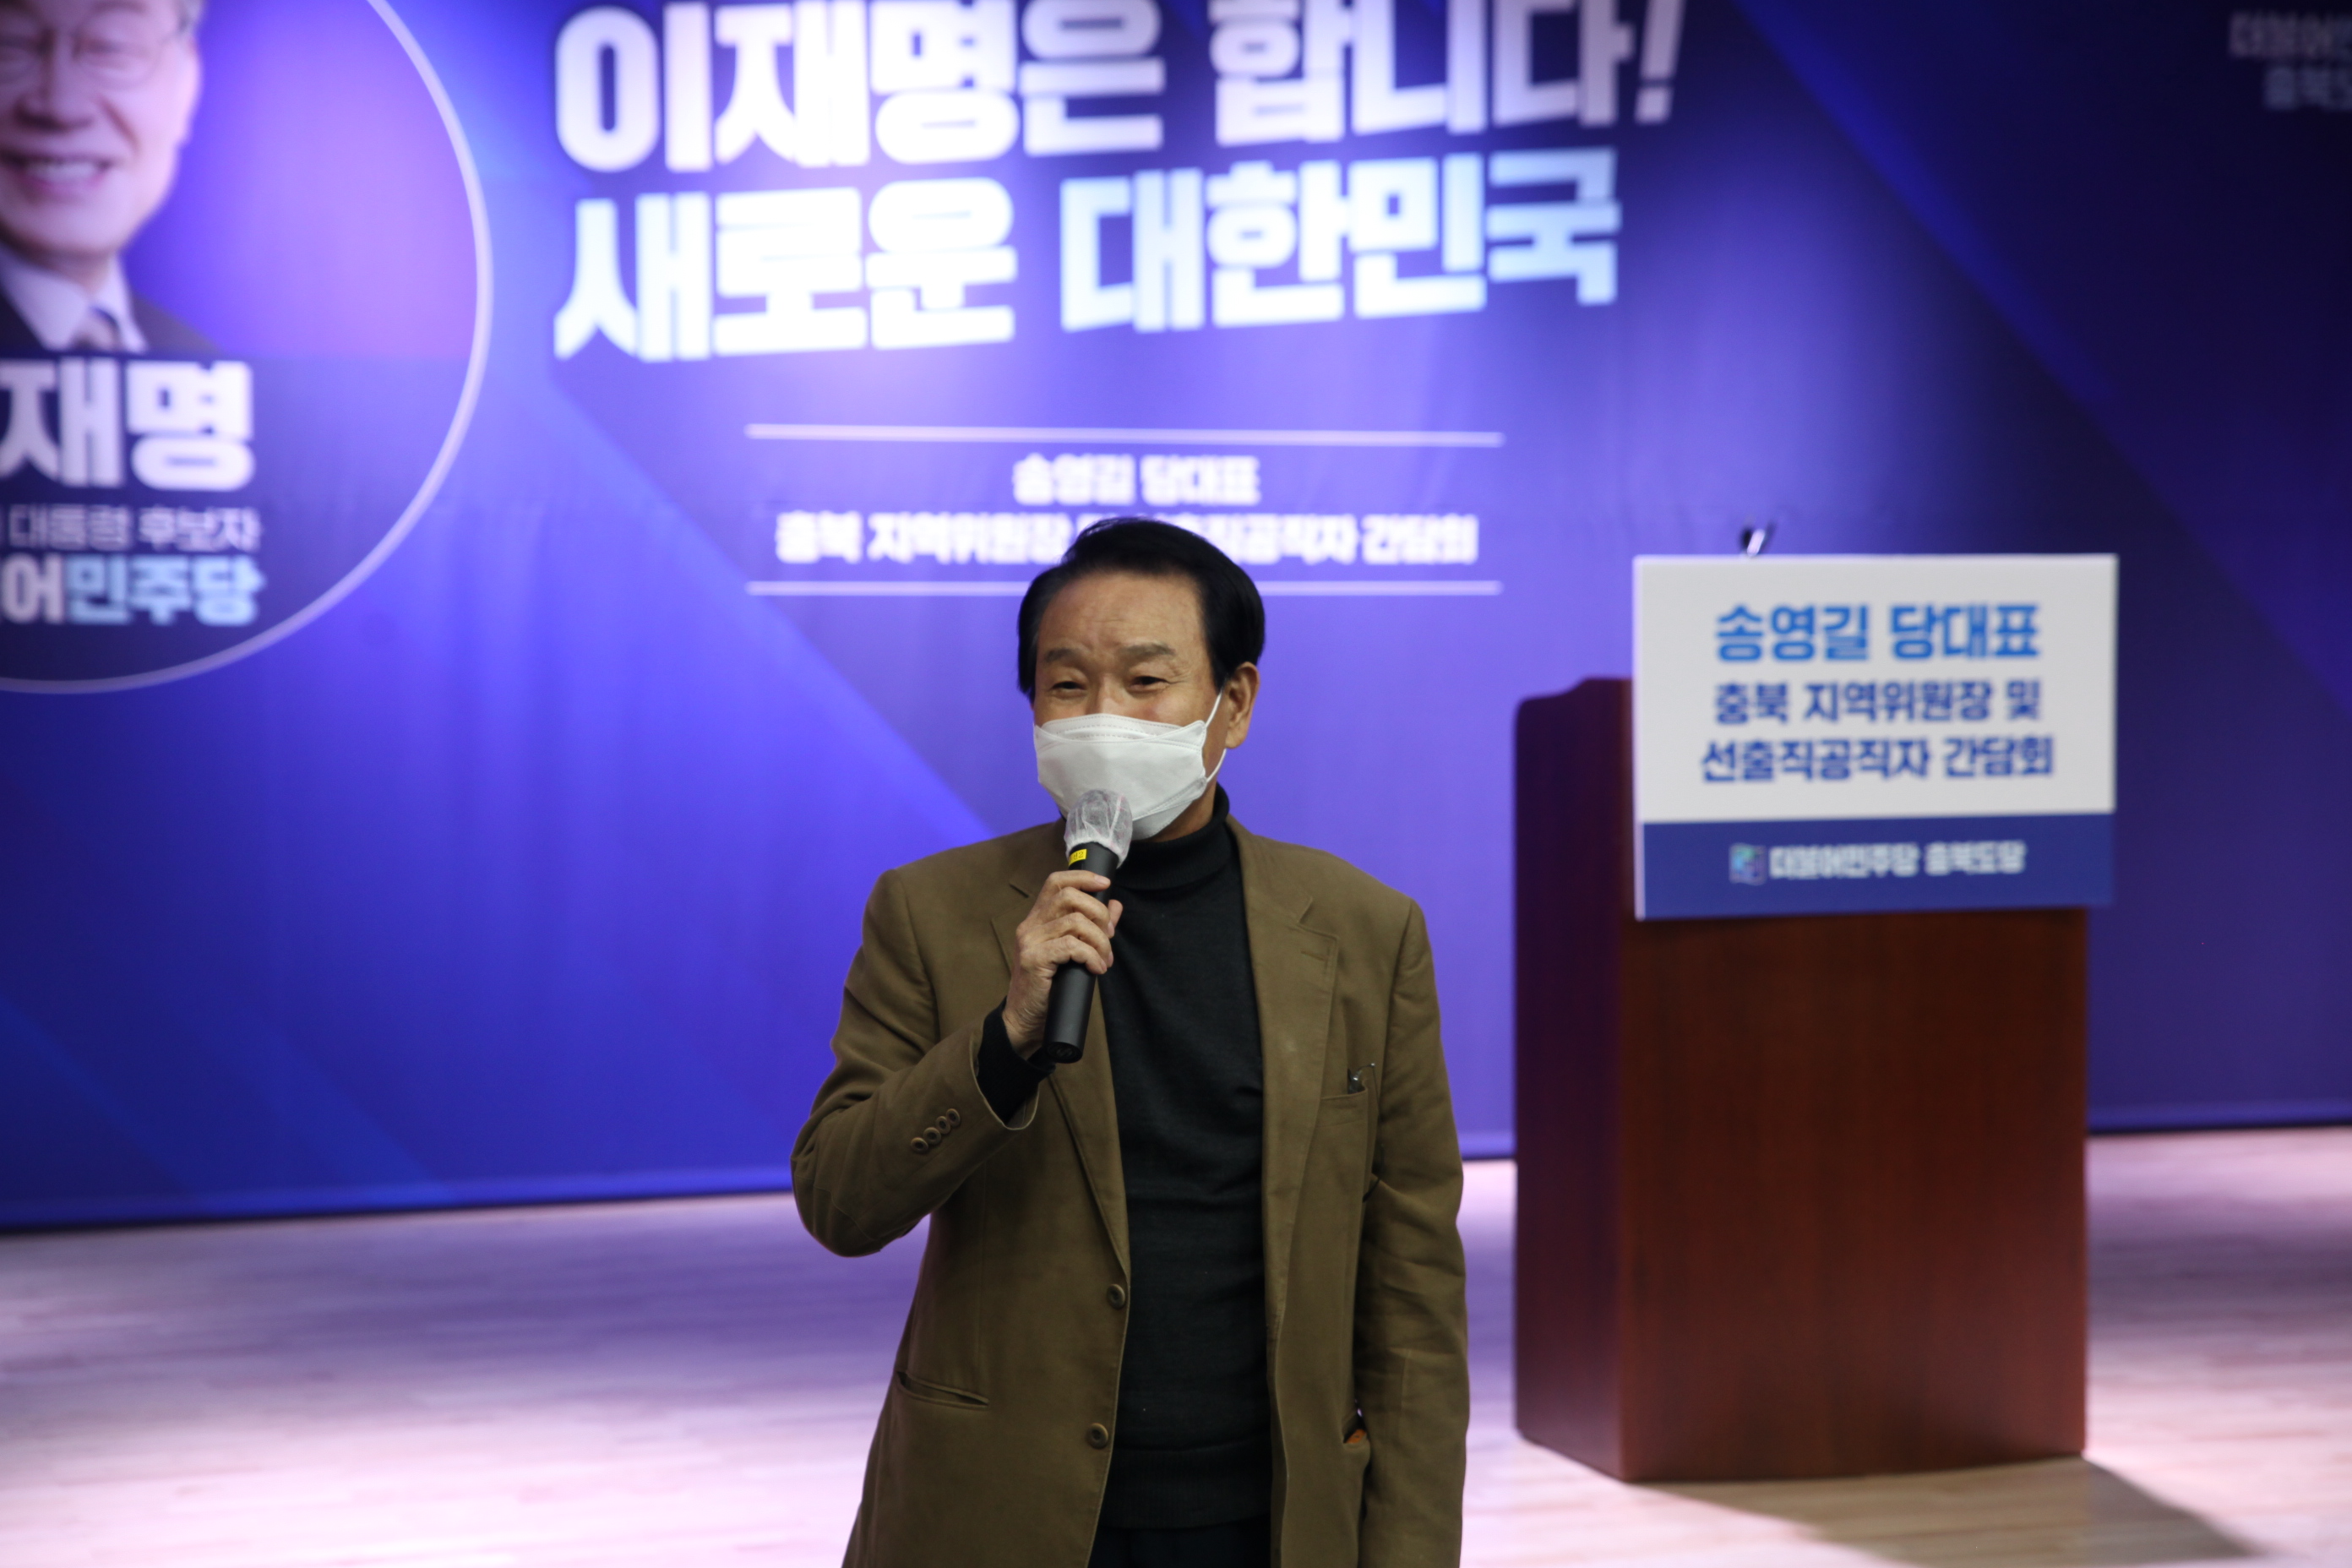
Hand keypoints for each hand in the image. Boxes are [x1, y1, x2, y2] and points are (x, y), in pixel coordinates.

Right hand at [1004, 870, 1122, 1054]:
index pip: (1056, 882)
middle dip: (1098, 913)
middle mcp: (1030, 925)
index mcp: (1037, 919)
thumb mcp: (1073, 953)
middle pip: (1069, 896)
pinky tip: (1096, 969)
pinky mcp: (1034, 960)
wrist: (1026, 1020)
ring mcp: (1030, 942)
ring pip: (1075, 922)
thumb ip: (1092, 927)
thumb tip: (1114, 905)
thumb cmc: (1051, 987)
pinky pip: (1072, 946)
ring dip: (1100, 941)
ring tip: (1104, 960)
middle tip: (1109, 937)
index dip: (1082, 877)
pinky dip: (1091, 956)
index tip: (1105, 884)